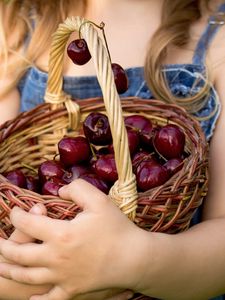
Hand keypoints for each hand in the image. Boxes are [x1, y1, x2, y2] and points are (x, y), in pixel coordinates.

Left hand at [0, 179, 145, 299]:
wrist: (134, 259)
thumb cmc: (117, 228)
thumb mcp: (98, 200)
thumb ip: (76, 188)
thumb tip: (59, 190)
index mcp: (61, 234)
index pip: (28, 223)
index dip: (17, 215)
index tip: (15, 211)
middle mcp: (56, 258)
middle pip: (20, 254)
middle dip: (4, 247)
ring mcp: (62, 277)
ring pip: (28, 276)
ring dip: (11, 270)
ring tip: (1, 266)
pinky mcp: (72, 290)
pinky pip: (49, 299)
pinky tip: (30, 298)